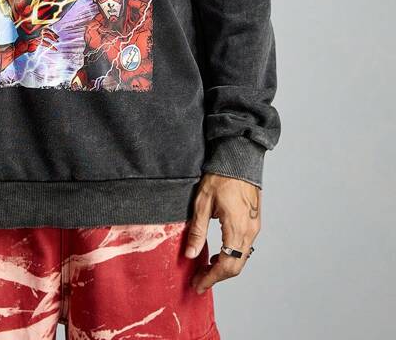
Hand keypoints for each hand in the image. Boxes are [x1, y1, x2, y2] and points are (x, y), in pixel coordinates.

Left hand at [184, 173, 260, 294]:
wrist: (238, 159)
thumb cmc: (220, 177)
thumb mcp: (202, 203)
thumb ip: (197, 230)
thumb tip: (190, 254)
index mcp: (236, 229)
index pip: (226, 265)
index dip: (211, 278)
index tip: (198, 284)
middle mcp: (249, 232)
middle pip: (236, 266)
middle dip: (217, 277)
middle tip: (199, 281)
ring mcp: (253, 228)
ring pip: (241, 259)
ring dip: (225, 268)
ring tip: (205, 269)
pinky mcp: (253, 223)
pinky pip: (244, 248)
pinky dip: (232, 257)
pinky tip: (219, 254)